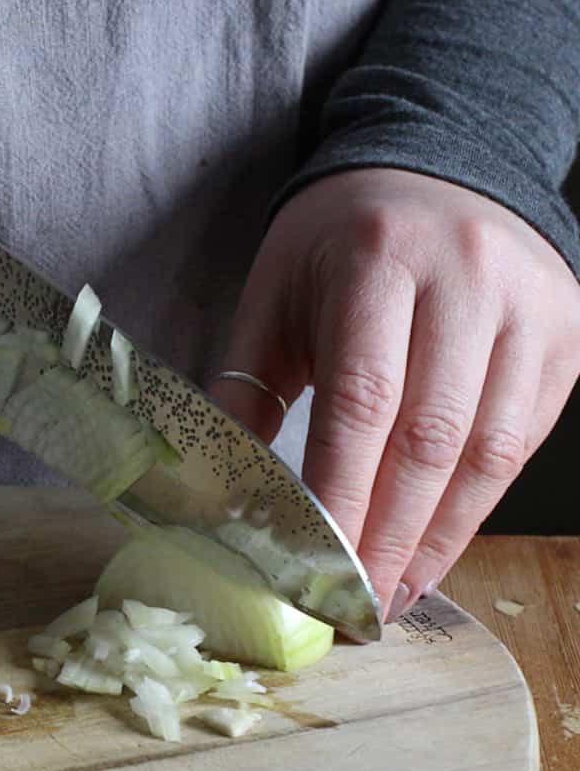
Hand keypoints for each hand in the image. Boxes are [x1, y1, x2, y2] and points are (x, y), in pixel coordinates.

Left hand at [211, 168, 579, 621]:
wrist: (435, 168)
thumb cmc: (338, 241)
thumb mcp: (276, 294)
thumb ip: (248, 385)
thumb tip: (224, 487)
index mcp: (378, 260)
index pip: (362, 399)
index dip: (341, 491)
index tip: (316, 563)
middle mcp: (467, 279)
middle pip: (430, 436)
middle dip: (390, 533)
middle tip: (358, 602)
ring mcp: (529, 306)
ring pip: (490, 448)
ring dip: (440, 533)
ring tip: (398, 589)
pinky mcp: (566, 332)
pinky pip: (525, 437)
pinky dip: (479, 501)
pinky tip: (440, 540)